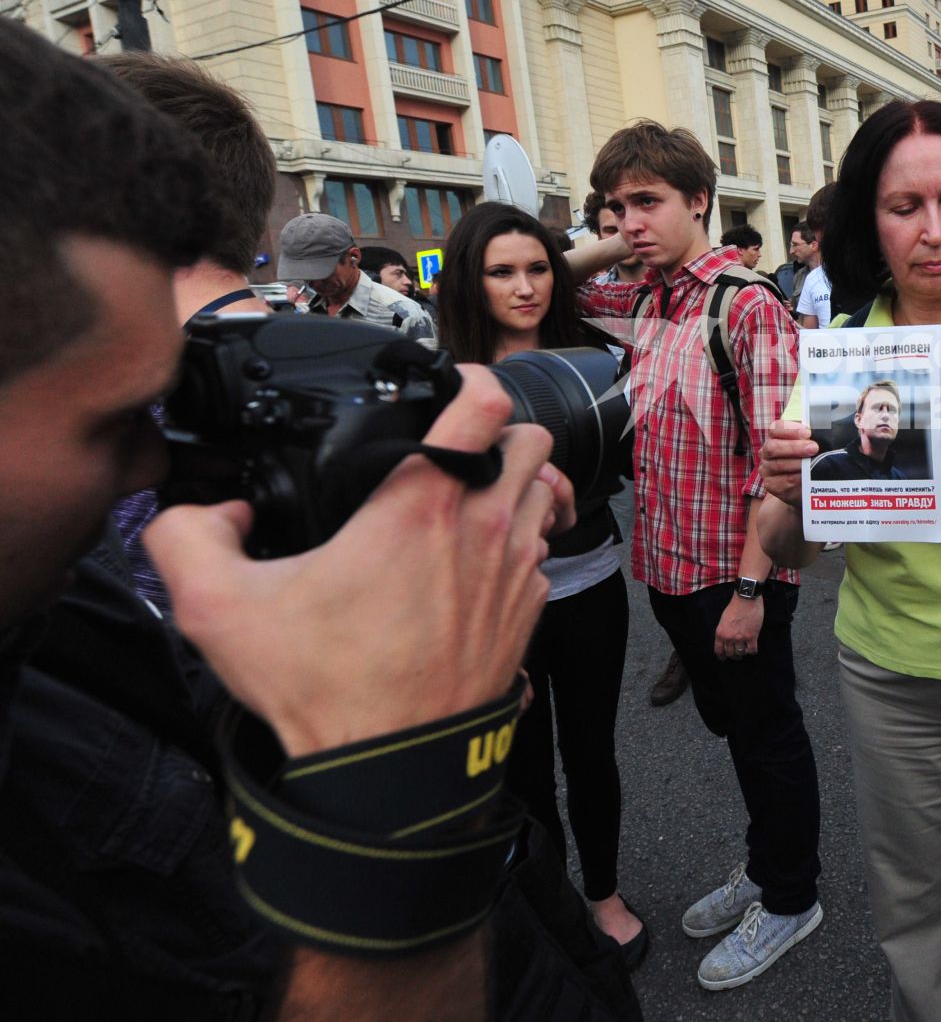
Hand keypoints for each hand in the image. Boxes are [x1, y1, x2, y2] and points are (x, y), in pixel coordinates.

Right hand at [148, 366, 567, 757]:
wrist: (390, 769)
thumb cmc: (322, 688)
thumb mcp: (217, 608)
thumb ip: (187, 537)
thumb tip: (208, 511)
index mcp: (422, 503)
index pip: (486, 401)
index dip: (470, 379)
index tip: (446, 386)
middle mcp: (485, 526)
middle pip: (531, 440)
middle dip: (499, 434)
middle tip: (458, 450)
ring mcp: (517, 569)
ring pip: (545, 493)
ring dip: (517, 487)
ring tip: (468, 503)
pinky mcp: (530, 611)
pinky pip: (541, 554)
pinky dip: (518, 546)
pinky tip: (474, 566)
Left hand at [715, 595, 763, 658]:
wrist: (746, 599)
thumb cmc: (735, 606)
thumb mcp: (723, 620)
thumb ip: (724, 631)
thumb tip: (727, 640)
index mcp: (720, 633)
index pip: (719, 651)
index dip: (722, 656)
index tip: (724, 658)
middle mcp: (729, 638)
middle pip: (730, 654)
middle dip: (733, 656)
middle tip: (737, 654)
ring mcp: (741, 638)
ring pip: (740, 654)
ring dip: (743, 654)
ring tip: (745, 651)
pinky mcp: (752, 636)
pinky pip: (752, 650)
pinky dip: (752, 652)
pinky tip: (752, 649)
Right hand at [760, 419, 818, 507]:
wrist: (801, 485)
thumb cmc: (806, 458)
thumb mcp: (807, 443)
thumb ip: (811, 435)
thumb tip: (825, 427)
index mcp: (774, 437)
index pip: (775, 428)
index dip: (790, 429)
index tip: (807, 432)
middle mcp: (766, 453)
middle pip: (773, 447)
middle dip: (794, 447)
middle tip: (814, 447)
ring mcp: (767, 470)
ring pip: (779, 465)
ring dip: (798, 463)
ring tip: (814, 462)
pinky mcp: (772, 486)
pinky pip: (784, 482)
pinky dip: (798, 478)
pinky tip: (809, 476)